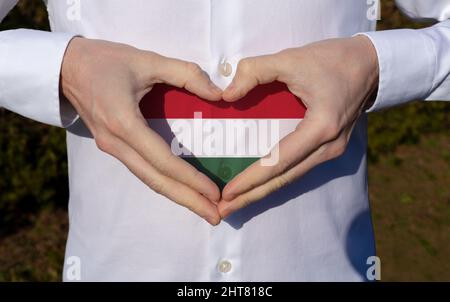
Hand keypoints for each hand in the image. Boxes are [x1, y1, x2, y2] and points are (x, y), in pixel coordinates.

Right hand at [61, 37, 222, 224]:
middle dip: (188, 201)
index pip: (163, 160)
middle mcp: (116, 143)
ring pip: (148, 179)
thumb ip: (186, 74)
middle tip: (215, 217)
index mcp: (124, 123)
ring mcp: (112, 148)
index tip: (214, 193)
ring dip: (177, 195)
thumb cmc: (106, 60)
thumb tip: (218, 94)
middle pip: (156, 180)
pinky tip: (181, 188)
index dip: (190, 179)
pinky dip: (164, 182)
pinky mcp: (113, 147)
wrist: (66, 66)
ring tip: (203, 208)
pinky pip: (142, 170)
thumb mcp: (148, 60)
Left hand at [218, 35, 378, 217]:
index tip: (227, 193)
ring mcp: (332, 150)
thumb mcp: (291, 58)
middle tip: (223, 210)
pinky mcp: (329, 148)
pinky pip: (299, 168)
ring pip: (292, 177)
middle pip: (285, 179)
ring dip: (263, 191)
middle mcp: (329, 147)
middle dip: (252, 196)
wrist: (370, 63)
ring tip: (236, 202)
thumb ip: (255, 71)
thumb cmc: (333, 59)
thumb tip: (226, 95)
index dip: (251, 179)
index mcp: (321, 127)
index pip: (279, 161)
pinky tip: (259, 184)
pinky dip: (277, 178)